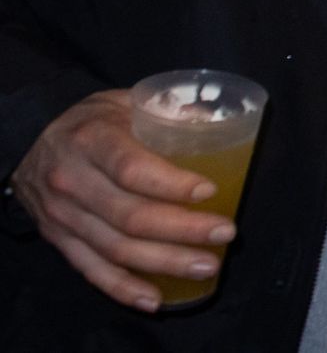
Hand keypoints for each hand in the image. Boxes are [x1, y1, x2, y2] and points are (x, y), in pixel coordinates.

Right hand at [10, 90, 235, 311]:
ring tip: (207, 266)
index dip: (171, 184)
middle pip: (130, 215)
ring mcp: (63, 216)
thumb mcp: (123, 102)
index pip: (131, 168)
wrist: (28, 142)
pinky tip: (155, 298)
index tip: (209, 192)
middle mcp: (73, 181)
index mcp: (92, 140)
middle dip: (183, 230)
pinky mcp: (59, 240)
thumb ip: (166, 111)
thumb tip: (217, 123)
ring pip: (115, 248)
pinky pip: (91, 270)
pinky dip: (123, 288)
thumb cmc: (89, 121)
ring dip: (164, 262)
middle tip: (225, 233)